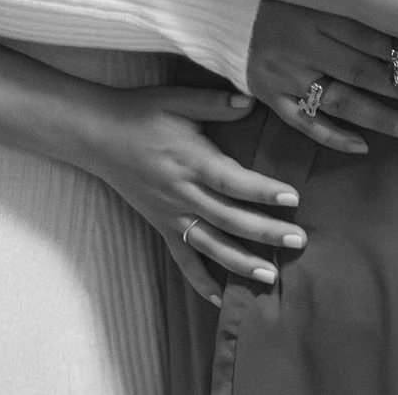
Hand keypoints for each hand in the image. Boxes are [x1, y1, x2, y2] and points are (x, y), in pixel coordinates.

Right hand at [71, 85, 305, 304]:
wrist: (98, 136)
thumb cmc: (141, 113)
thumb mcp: (178, 98)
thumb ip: (215, 103)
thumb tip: (251, 100)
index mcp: (191, 160)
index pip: (232, 181)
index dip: (262, 190)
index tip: (293, 198)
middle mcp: (183, 193)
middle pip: (229, 218)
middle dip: (266, 232)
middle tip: (298, 241)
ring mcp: (172, 215)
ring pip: (211, 245)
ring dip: (241, 263)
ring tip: (271, 276)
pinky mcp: (162, 226)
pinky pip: (182, 259)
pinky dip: (199, 281)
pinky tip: (219, 299)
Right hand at [247, 0, 397, 155]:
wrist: (217, 8)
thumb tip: (397, 3)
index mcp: (313, 12)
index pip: (367, 36)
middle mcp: (300, 44)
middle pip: (360, 70)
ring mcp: (283, 73)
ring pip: (338, 100)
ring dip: (378, 116)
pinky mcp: (269, 95)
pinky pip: (304, 122)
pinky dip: (333, 135)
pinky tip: (362, 145)